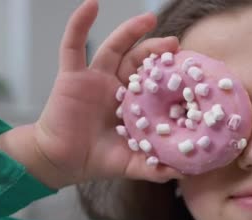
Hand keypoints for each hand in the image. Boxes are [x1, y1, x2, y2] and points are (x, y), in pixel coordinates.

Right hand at [32, 0, 182, 187]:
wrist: (61, 161)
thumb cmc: (97, 160)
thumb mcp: (132, 164)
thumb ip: (156, 168)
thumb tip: (187, 172)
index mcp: (133, 104)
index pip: (156, 84)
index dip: (171, 76)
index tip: (190, 70)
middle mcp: (117, 86)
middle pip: (139, 61)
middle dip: (157, 51)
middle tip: (175, 44)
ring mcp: (95, 78)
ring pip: (115, 47)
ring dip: (130, 30)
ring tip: (148, 17)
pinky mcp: (72, 74)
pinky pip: (73, 44)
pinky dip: (80, 23)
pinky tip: (90, 4)